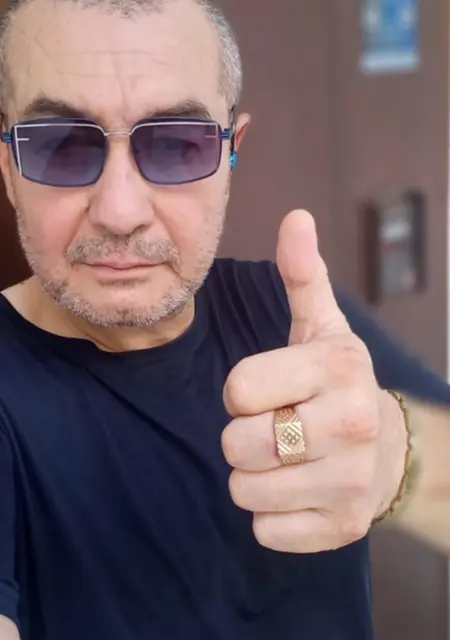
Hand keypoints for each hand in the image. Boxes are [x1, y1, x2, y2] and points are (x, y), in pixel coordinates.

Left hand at [221, 210, 407, 552]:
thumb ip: (303, 276)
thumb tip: (295, 218)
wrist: (389, 449)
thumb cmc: (337, 384)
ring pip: (244, 490)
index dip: (243, 392)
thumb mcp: (322, 328)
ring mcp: (349, 483)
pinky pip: (264, 530)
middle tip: (276, 427)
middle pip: (236, 444)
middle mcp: (350, 425)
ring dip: (253, 476)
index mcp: (338, 368)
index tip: (269, 391)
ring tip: (287, 459)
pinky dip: (270, 515)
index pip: (237, 389)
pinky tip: (298, 491)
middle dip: (244, 437)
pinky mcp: (340, 529)